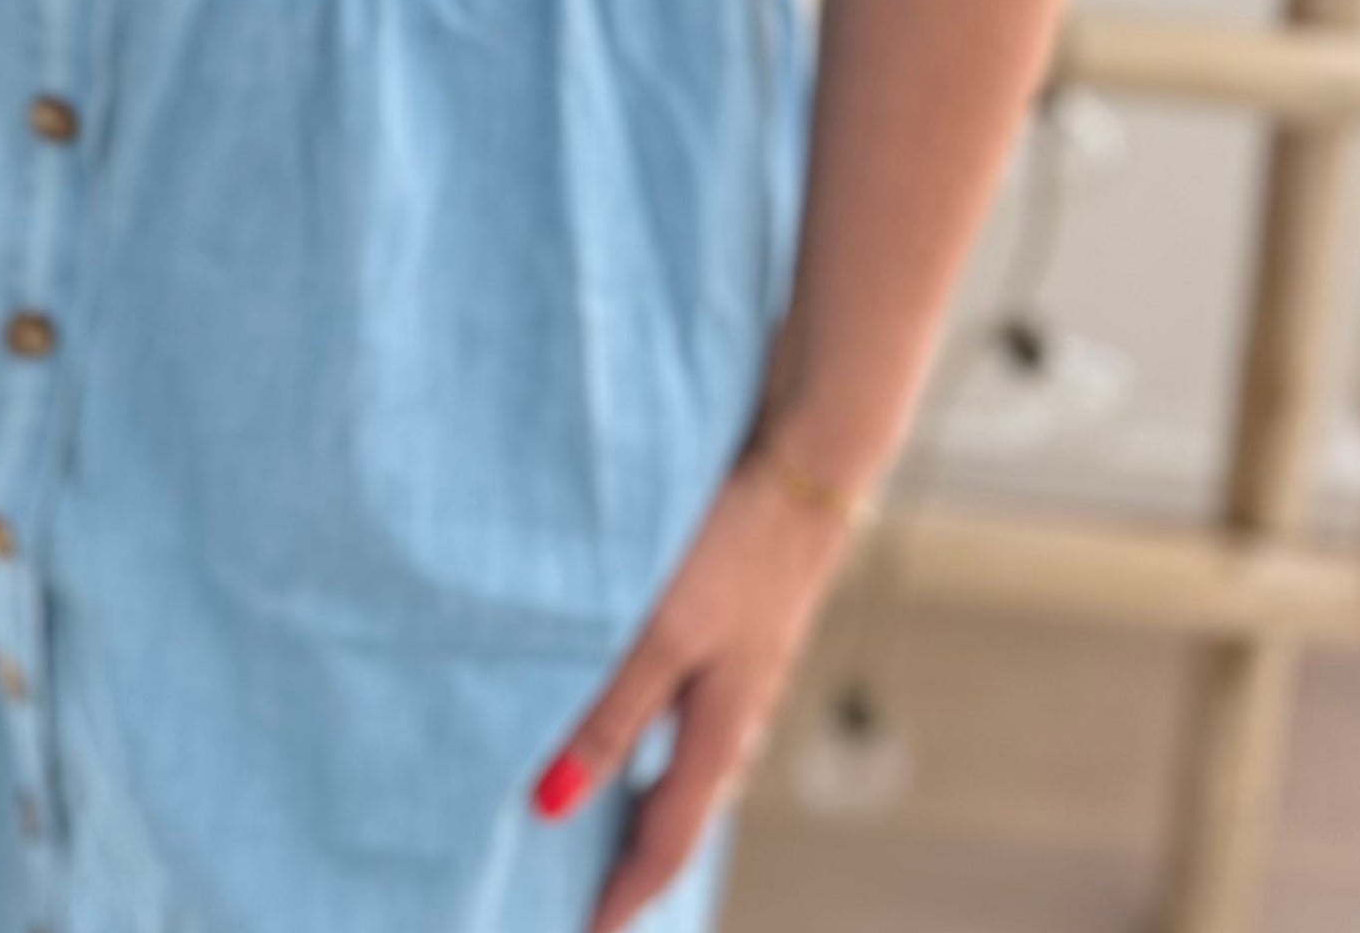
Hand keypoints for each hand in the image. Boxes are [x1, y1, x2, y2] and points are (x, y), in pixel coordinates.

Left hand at [531, 450, 864, 932]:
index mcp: (722, 731)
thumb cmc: (734, 549)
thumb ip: (608, 715)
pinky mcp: (741, 636)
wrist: (806, 473)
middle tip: (594, 889)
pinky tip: (644, 725)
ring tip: (605, 824)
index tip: (590, 932)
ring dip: (651, 803)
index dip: (627, 893)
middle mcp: (739, 716)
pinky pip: (699, 720)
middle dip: (640, 859)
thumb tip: (553, 802)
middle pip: (685, 813)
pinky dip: (665, 747)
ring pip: (694, 766)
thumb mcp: (659, 636)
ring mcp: (745, 676)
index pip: (668, 841)